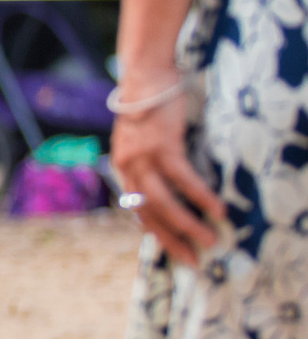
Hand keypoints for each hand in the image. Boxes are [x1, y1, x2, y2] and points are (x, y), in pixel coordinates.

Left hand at [110, 72, 224, 266]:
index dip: (155, 233)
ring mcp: (143, 157)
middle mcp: (127, 167)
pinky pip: (182, 178)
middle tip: (193, 259)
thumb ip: (147, 166)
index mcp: (122, 169)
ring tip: (209, 239)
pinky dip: (199, 196)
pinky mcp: (162, 146)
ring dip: (187, 224)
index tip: (174, 251)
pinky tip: (216, 209)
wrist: (145, 78)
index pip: (136, 210)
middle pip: (148, 213)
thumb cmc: (149, 111)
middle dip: (171, 239)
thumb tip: (168, 190)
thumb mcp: (140, 142)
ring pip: (164, 201)